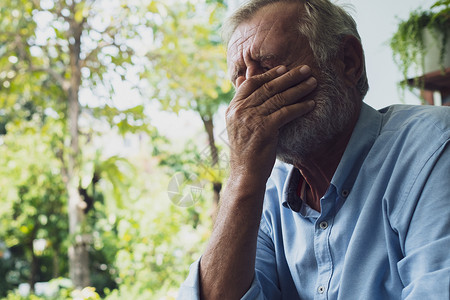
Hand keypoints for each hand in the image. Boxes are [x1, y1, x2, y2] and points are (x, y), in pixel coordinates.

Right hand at [226, 65, 316, 182]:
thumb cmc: (246, 152)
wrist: (245, 174)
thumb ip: (244, 105)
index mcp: (233, 109)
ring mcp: (251, 119)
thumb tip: (242, 81)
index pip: (251, 84)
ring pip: (278, 98)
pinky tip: (311, 105)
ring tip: (312, 83)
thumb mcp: (240, 126)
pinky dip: (300, 107)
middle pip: (268, 88)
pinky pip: (286, 113)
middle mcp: (240, 111)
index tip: (284, 68)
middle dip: (289, 77)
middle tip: (305, 69)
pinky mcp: (264, 129)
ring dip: (298, 89)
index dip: (268, 75)